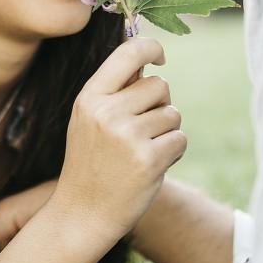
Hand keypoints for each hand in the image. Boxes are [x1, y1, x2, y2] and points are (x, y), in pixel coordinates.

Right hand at [48, 37, 186, 247]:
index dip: (151, 47)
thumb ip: (115, 91)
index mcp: (90, 98)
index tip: (159, 57)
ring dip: (167, 132)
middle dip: (160, 105)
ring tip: (142, 151)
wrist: (82, 215)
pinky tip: (152, 166)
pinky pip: (180, 139)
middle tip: (142, 130)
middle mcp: (107, 112)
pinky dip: (174, 152)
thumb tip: (149, 61)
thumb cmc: (91, 164)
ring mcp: (128, 136)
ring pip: (173, 114)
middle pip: (159, 85)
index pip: (128, 53)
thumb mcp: (89, 120)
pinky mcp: (149, 160)